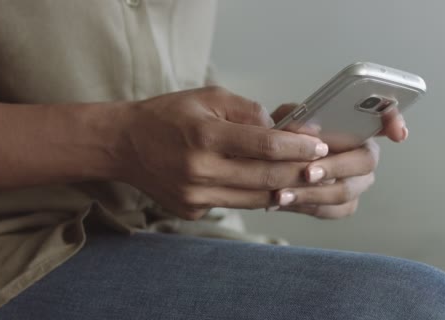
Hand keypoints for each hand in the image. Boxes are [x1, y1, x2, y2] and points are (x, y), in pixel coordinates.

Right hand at [107, 87, 329, 219]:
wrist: (123, 144)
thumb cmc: (167, 116)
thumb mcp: (208, 98)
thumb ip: (248, 111)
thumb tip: (284, 129)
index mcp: (205, 136)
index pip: (266, 146)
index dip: (298, 147)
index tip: (319, 146)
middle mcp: (199, 171)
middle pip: (266, 178)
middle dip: (299, 172)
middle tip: (321, 167)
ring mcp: (194, 196)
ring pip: (254, 199)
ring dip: (283, 189)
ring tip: (302, 179)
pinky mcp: (191, 211)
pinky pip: (232, 205)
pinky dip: (253, 197)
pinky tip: (267, 188)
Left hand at [268, 103, 408, 218]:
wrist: (270, 164)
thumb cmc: (284, 136)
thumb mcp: (285, 119)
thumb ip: (295, 119)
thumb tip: (307, 129)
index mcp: (356, 127)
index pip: (387, 118)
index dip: (395, 122)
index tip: (398, 134)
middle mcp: (363, 154)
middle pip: (364, 161)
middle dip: (335, 167)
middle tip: (307, 172)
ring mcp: (357, 182)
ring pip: (345, 191)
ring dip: (313, 193)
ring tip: (282, 194)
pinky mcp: (344, 205)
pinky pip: (332, 210)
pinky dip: (306, 206)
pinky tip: (283, 202)